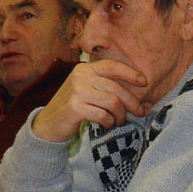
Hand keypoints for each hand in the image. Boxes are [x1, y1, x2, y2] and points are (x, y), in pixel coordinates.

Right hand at [32, 59, 146, 141]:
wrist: (48, 124)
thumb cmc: (72, 107)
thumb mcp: (85, 89)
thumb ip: (102, 84)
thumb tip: (135, 89)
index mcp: (84, 69)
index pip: (112, 66)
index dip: (130, 73)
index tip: (144, 82)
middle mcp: (80, 77)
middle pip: (115, 88)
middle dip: (131, 102)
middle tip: (139, 112)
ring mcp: (76, 92)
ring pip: (112, 102)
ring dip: (120, 115)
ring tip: (119, 121)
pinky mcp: (75, 108)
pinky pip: (103, 115)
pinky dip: (109, 122)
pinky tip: (106, 125)